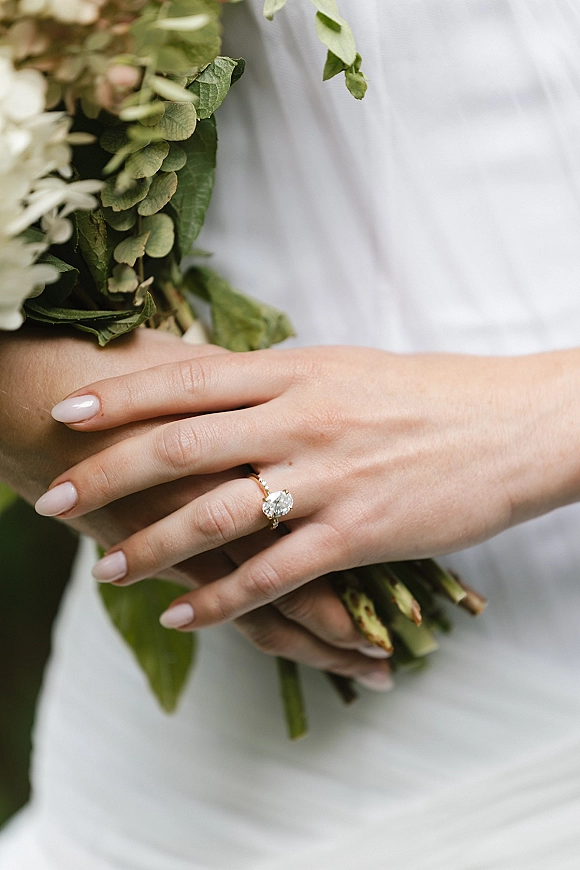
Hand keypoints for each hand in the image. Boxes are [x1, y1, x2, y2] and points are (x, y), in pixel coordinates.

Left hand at [1, 328, 389, 686]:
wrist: (511, 426)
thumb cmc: (426, 395)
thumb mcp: (344, 369)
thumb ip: (278, 383)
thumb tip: (218, 387)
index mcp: (296, 371)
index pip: (188, 380)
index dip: (121, 398)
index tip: (68, 415)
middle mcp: (302, 420)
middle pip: (183, 444)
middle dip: (108, 474)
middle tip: (55, 500)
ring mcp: (329, 477)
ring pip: (218, 512)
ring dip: (153, 543)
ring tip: (107, 567)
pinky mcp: (359, 532)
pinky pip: (274, 572)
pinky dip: (221, 596)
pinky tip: (182, 613)